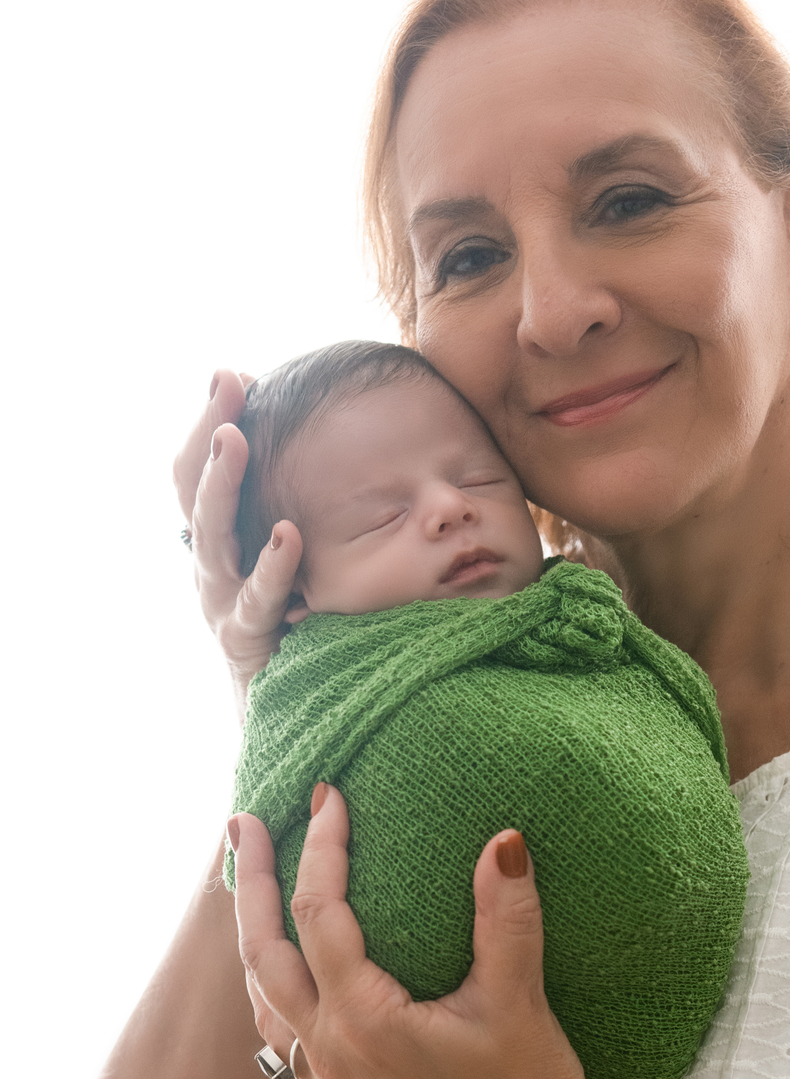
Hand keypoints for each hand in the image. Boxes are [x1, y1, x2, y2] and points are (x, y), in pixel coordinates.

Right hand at [175, 368, 303, 713]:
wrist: (284, 705)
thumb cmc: (293, 619)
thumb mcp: (288, 554)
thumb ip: (290, 502)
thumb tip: (306, 437)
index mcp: (217, 537)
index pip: (197, 468)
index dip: (209, 419)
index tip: (231, 374)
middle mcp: (209, 564)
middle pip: (195, 490)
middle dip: (209, 434)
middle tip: (226, 387)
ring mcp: (220, 601)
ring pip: (212, 537)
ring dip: (221, 485)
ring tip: (234, 440)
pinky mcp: (244, 639)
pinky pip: (256, 600)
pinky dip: (271, 567)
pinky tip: (288, 534)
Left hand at [229, 786, 606, 1078]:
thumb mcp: (520, 998)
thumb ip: (506, 916)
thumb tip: (504, 841)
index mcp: (365, 1023)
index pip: (320, 915)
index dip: (321, 850)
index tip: (329, 797)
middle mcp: (332, 1057)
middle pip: (264, 956)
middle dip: (252, 884)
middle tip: (244, 823)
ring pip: (266, 1002)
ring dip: (256, 941)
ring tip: (254, 889)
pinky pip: (289, 1038)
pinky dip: (280, 991)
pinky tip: (296, 972)